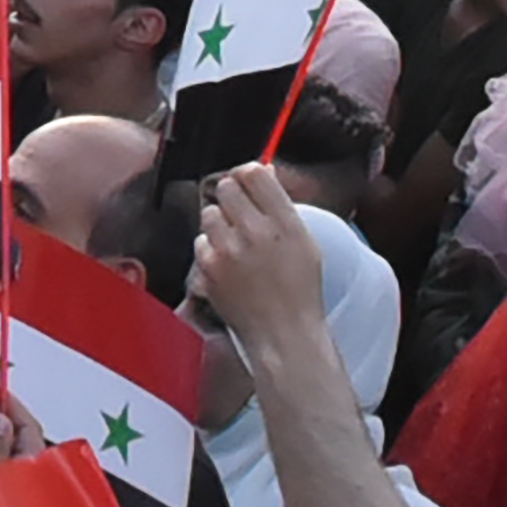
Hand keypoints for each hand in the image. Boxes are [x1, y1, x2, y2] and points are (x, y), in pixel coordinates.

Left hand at [194, 160, 324, 347]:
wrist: (283, 334)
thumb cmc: (299, 292)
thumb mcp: (306, 243)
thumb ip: (282, 206)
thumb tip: (263, 172)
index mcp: (284, 223)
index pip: (255, 173)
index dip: (249, 174)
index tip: (248, 183)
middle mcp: (255, 232)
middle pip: (226, 186)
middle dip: (232, 196)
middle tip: (240, 214)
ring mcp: (228, 251)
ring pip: (209, 212)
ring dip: (219, 223)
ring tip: (235, 243)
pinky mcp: (208, 269)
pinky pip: (200, 242)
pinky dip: (210, 250)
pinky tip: (227, 265)